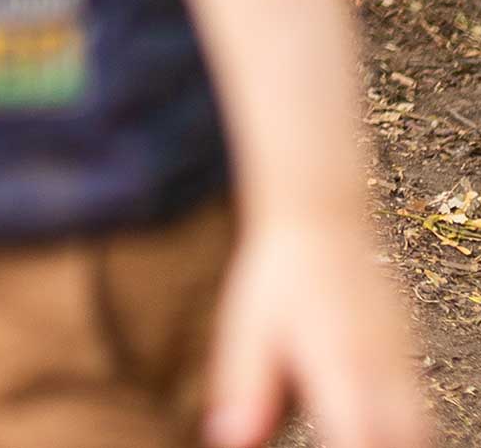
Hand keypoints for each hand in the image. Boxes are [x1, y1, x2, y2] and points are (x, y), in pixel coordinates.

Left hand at [203, 217, 429, 447]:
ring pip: (419, 428)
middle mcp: (381, 366)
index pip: (360, 437)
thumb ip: (245, 388)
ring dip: (393, 441)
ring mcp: (405, 360)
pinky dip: (403, 428)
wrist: (324, 223)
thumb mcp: (249, 329)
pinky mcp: (412, 355)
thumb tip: (228, 439)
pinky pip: (421, 409)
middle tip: (336, 438)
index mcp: (338, 361)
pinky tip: (371, 426)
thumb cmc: (279, 280)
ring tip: (346, 431)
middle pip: (403, 438)